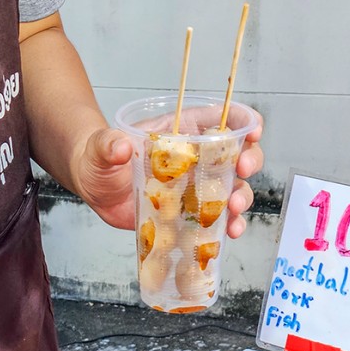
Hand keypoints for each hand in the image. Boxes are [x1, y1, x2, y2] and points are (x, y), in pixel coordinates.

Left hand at [74, 113, 264, 237]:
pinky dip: (228, 225)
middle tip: (244, 171)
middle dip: (250, 160)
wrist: (96, 187)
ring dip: (243, 198)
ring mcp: (197, 185)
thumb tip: (119, 146)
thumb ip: (109, 144)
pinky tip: (229, 232)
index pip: (222, 117)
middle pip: (238, 152)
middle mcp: (198, 155)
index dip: (243, 121)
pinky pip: (218, 217)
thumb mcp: (102, 148)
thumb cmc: (102, 158)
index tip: (253, 131)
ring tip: (235, 211)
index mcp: (183, 129)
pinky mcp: (192, 211)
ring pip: (234, 187)